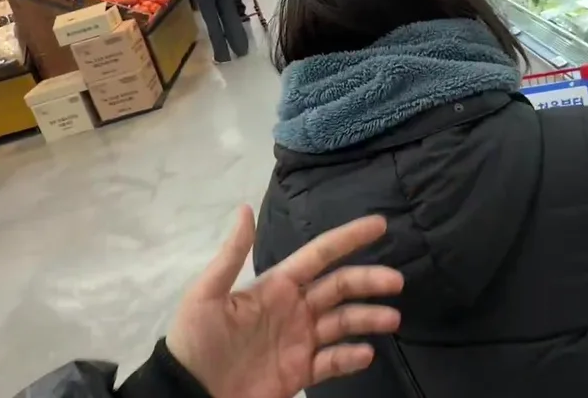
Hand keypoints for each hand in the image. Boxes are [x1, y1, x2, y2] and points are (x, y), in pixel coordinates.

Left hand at [167, 206, 402, 397]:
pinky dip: (351, 357)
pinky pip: (333, 362)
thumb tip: (246, 208)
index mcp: (276, 285)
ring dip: (369, 318)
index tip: (379, 224)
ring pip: (344, 322)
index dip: (348, 238)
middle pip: (340, 287)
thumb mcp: (206, 294)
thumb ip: (232, 254)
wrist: (190, 393)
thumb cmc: (196, 341)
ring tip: (392, 319)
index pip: (319, 255)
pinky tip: (365, 353)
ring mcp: (300, 341)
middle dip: (369, 281)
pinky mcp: (300, 372)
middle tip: (397, 281)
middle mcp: (294, 308)